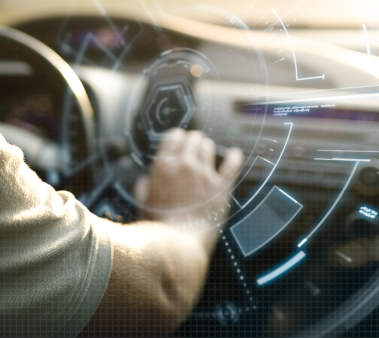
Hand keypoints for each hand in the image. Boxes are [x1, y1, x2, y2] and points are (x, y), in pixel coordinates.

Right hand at [133, 128, 243, 252]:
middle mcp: (184, 165)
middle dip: (193, 139)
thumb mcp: (142, 204)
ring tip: (208, 147)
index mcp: (163, 167)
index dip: (176, 136)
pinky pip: (231, 165)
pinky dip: (234, 157)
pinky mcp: (221, 187)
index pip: (172, 138)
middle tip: (195, 141)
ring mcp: (204, 175)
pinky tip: (235, 154)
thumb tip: (143, 181)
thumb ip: (142, 189)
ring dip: (207, 145)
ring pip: (208, 147)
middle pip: (192, 139)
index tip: (179, 138)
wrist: (178, 243)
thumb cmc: (158, 226)